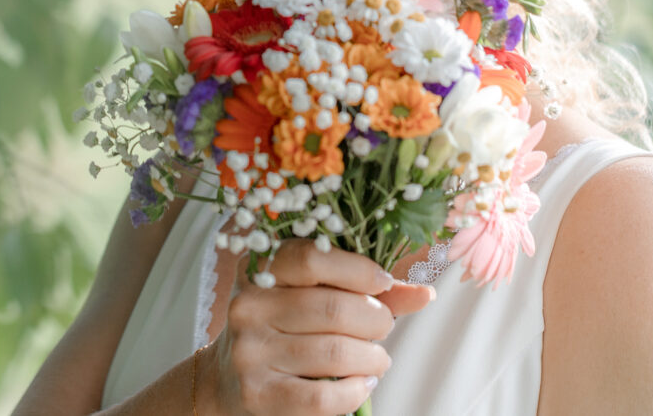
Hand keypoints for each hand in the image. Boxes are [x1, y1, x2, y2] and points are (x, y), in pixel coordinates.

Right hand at [205, 239, 434, 415]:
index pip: (312, 257)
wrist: (227, 379)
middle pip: (333, 308)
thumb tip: (425, 293)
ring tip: (378, 359)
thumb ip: (363, 290)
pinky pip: (322, 396)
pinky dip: (356, 391)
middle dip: (376, 319)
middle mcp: (248, 305)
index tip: (383, 283)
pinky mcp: (257, 393)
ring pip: (334, 352)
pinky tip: (363, 383)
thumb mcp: (309, 294)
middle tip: (383, 326)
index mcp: (259, 268)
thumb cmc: (282, 327)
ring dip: (373, 358)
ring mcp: (249, 351)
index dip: (358, 269)